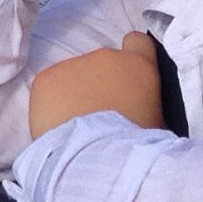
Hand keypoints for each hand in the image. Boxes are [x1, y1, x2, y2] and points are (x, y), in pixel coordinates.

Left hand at [29, 31, 162, 137]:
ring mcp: (71, 65)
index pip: (138, 42)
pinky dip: (53, 104)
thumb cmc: (138, 146)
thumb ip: (146, 104)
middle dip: (102, 85)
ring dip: (77, 94)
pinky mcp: (45, 79)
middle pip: (102, 65)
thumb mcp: (157, 123)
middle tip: (102, 117)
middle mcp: (105, 57)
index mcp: (138, 66)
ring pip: (74, 77)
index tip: (129, 77)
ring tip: (78, 126)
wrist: (98, 158)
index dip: (134, 57)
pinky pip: (51, 88)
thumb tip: (138, 108)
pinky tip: (59, 127)